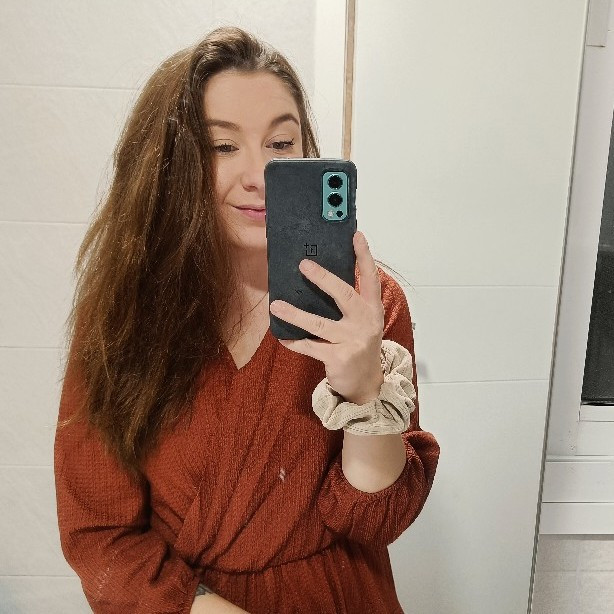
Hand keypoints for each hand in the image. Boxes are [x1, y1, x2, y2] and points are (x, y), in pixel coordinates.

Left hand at [269, 230, 384, 404]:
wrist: (367, 384)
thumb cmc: (359, 344)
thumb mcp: (363, 321)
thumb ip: (350, 302)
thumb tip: (321, 276)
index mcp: (372, 308)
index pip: (370, 278)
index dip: (364, 256)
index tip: (355, 235)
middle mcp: (366, 322)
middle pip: (344, 295)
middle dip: (323, 278)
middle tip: (303, 265)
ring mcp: (353, 340)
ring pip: (319, 323)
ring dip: (295, 314)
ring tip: (275, 306)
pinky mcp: (339, 358)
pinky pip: (311, 347)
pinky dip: (295, 342)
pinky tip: (282, 337)